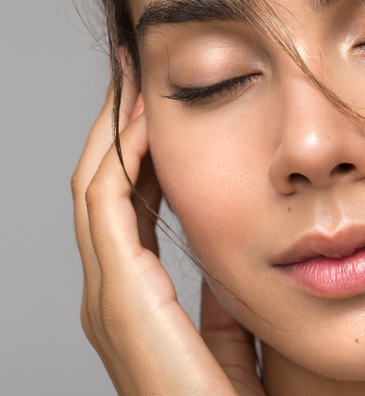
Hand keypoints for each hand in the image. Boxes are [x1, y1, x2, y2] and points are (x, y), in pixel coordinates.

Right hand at [71, 74, 265, 394]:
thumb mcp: (227, 333)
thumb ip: (217, 297)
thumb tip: (226, 263)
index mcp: (134, 296)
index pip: (124, 203)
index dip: (134, 149)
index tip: (153, 103)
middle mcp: (110, 292)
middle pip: (100, 186)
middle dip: (114, 125)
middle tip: (132, 71)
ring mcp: (109, 297)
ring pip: (97, 189)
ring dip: (113, 130)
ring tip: (131, 79)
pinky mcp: (122, 302)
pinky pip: (112, 210)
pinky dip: (121, 160)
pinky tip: (145, 121)